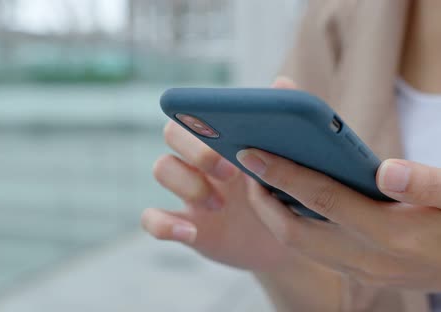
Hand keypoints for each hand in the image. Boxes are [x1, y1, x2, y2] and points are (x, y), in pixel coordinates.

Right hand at [141, 78, 302, 270]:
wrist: (288, 237)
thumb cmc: (285, 191)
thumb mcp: (288, 161)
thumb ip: (283, 123)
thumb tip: (283, 83)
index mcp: (223, 138)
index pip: (195, 112)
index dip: (201, 121)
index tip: (229, 139)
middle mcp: (200, 159)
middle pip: (172, 133)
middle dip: (197, 149)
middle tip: (231, 172)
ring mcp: (189, 191)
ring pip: (162, 168)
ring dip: (187, 184)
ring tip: (220, 205)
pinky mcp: (184, 225)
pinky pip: (151, 219)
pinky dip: (162, 225)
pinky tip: (189, 233)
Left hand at [237, 150, 440, 310]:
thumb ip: (427, 182)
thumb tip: (385, 171)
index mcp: (393, 234)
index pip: (324, 200)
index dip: (284, 174)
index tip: (252, 151)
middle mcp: (370, 258)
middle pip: (297, 232)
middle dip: (263, 199)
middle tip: (245, 164)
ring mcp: (365, 270)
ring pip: (302, 246)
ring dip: (274, 215)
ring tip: (261, 180)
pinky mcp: (365, 271)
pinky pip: (316, 251)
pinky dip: (295, 227)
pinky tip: (292, 202)